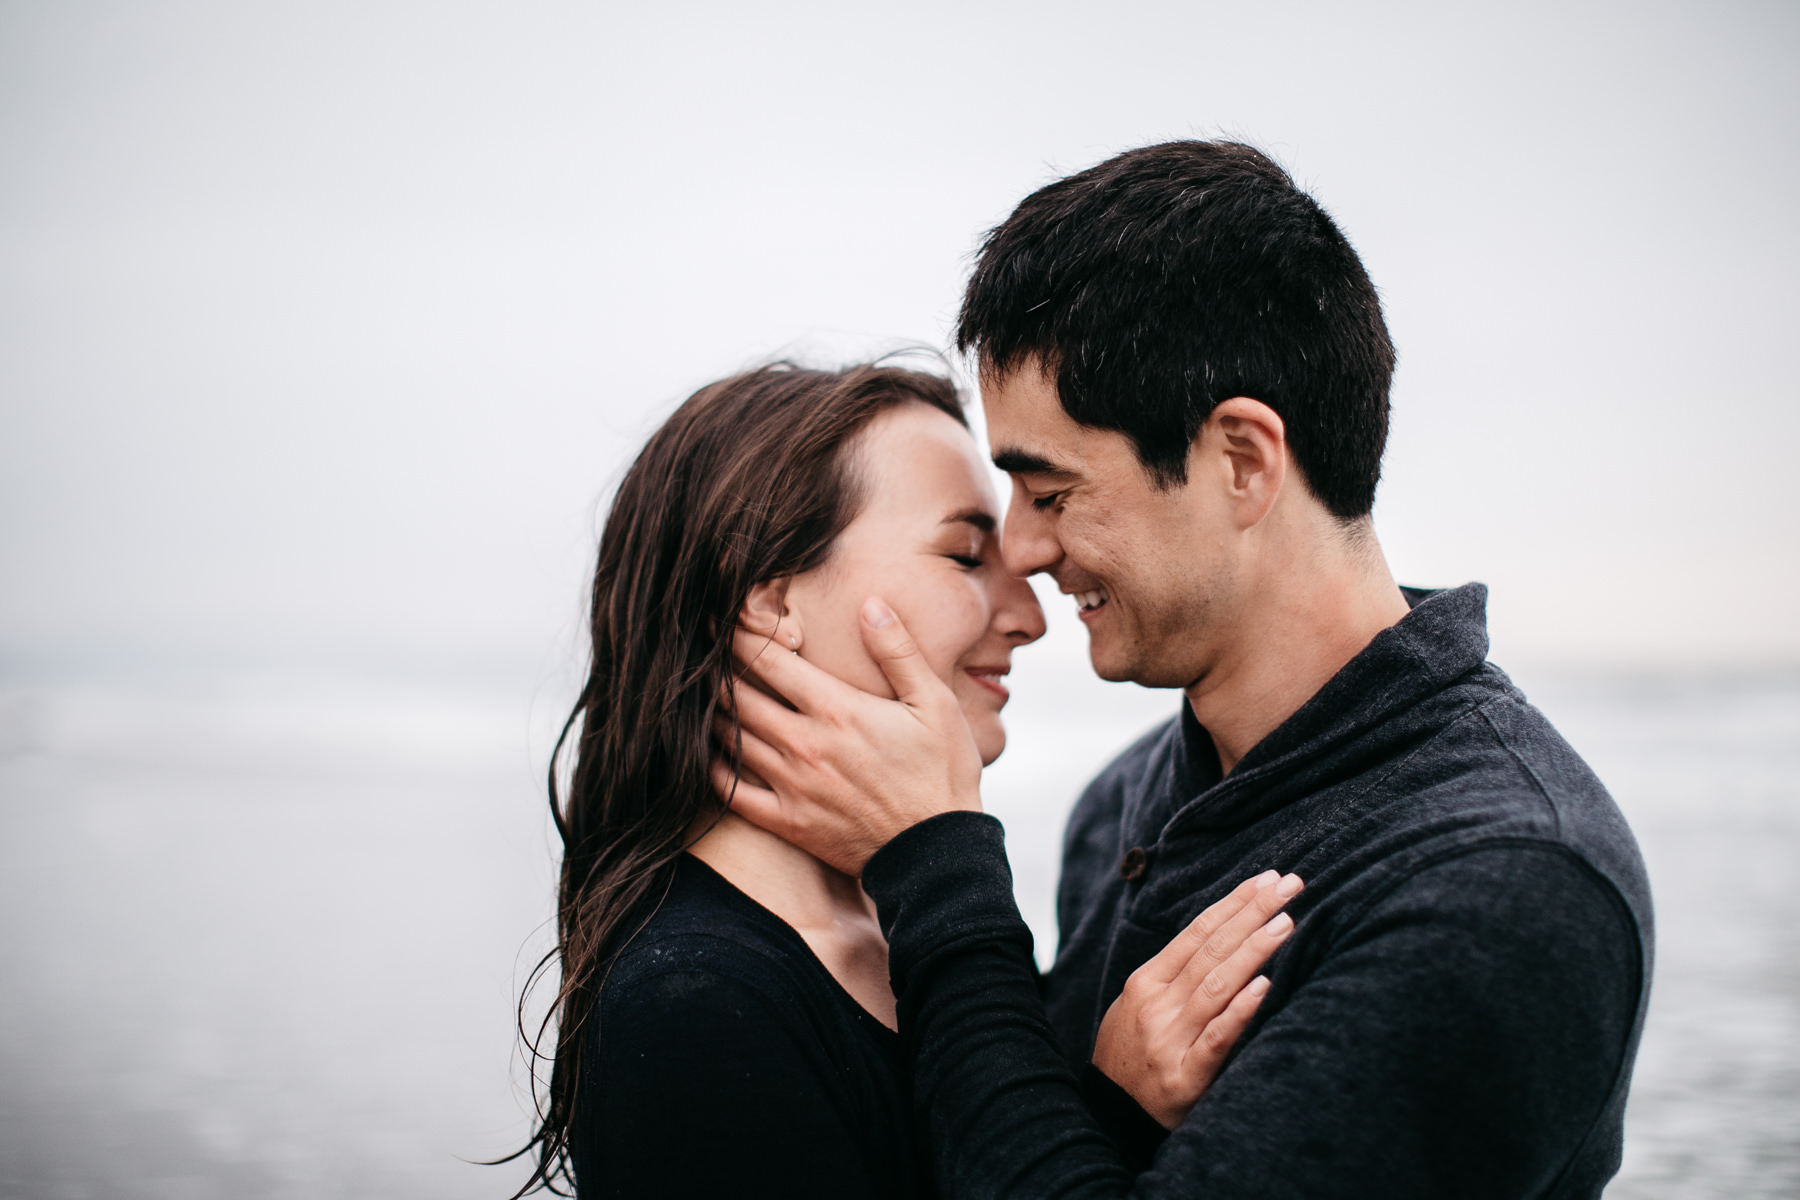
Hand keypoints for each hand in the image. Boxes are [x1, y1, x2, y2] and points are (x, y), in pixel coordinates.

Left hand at [713, 597, 982, 875]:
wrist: (937, 851)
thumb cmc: (941, 773)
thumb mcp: (934, 703)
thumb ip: (898, 651)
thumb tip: (871, 604)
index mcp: (836, 709)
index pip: (767, 660)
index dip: (738, 634)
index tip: (725, 621)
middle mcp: (804, 745)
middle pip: (737, 696)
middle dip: (717, 670)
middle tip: (706, 654)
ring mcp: (792, 786)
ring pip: (729, 739)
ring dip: (713, 713)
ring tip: (706, 694)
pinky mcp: (788, 822)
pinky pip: (732, 791)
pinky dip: (714, 767)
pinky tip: (714, 752)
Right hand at [1092, 870, 1303, 1128]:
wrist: (1110, 1118)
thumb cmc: (1132, 1057)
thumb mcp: (1139, 1007)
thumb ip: (1175, 977)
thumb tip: (1224, 939)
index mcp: (1146, 982)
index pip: (1196, 932)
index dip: (1234, 903)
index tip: (1267, 878)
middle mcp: (1157, 1005)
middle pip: (1210, 949)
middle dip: (1252, 912)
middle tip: (1289, 884)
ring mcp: (1170, 1039)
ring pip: (1216, 985)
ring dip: (1253, 950)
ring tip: (1285, 922)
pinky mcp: (1185, 1077)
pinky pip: (1217, 1038)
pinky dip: (1240, 1010)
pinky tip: (1264, 987)